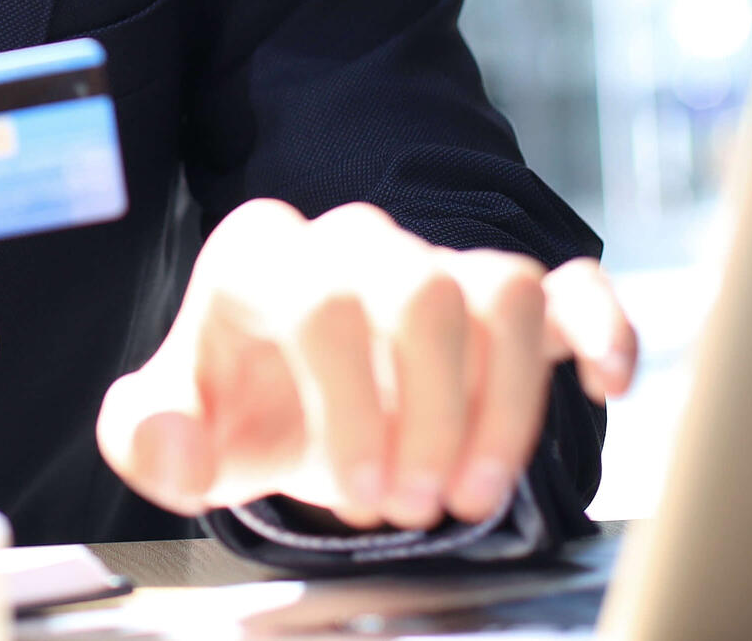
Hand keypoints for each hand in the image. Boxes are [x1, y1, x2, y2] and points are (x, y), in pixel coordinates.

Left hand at [96, 200, 633, 530]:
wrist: (286, 392)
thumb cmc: (234, 404)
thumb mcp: (171, 428)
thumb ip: (147, 436)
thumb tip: (174, 443)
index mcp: (266, 256)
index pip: (323, 306)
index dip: (350, 409)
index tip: (356, 502)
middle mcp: (356, 242)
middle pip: (423, 294)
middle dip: (429, 414)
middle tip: (416, 509)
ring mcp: (436, 263)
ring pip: (503, 290)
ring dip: (505, 401)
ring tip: (476, 493)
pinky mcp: (503, 297)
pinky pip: (569, 283)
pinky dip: (600, 326)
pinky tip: (605, 385)